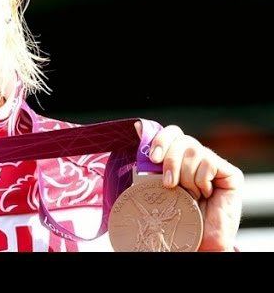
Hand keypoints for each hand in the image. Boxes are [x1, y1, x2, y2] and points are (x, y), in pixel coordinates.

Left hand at [134, 121, 243, 251]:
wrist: (201, 240)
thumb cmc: (178, 216)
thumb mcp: (158, 186)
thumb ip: (150, 160)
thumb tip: (137, 126)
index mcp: (177, 158)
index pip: (169, 134)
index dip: (160, 139)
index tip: (152, 158)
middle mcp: (195, 156)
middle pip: (180, 138)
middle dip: (170, 160)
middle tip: (169, 183)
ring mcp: (213, 162)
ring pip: (193, 150)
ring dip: (186, 176)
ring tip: (190, 195)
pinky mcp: (230, 172)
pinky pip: (208, 162)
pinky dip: (202, 181)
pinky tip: (206, 194)